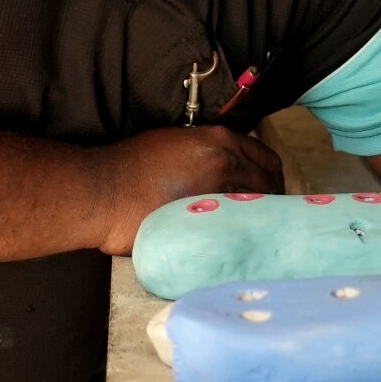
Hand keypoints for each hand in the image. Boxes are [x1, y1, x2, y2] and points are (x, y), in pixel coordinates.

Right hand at [97, 126, 284, 253]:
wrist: (106, 191)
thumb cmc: (132, 165)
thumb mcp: (177, 143)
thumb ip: (209, 152)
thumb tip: (227, 169)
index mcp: (220, 141)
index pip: (268, 159)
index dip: (274, 177)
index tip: (272, 189)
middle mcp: (227, 162)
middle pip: (270, 185)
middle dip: (274, 200)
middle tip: (268, 214)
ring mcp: (220, 192)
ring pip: (258, 208)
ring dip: (260, 218)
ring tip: (253, 229)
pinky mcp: (209, 220)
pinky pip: (238, 228)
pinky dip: (241, 233)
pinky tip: (236, 241)